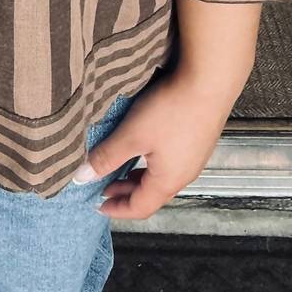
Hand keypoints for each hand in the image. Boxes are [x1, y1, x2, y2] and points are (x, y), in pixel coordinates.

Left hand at [78, 69, 237, 219]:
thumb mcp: (131, 135)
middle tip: (105, 187)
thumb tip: (82, 177)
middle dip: (126, 193)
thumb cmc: (171, 111)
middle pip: (151, 195)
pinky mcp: (197, 141)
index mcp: (167, 181)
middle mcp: (184, 175)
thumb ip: (106, 157)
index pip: (140, 208)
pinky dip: (151, 165)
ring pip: (161, 178)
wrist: (209, 83)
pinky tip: (144, 148)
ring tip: (120, 169)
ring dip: (139, 178)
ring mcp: (193, 158)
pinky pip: (170, 163)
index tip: (99, 206)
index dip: (117, 209)